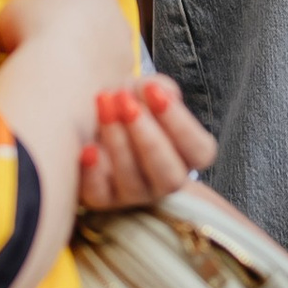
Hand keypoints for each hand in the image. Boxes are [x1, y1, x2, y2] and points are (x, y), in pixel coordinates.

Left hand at [75, 71, 219, 206]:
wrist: (88, 116)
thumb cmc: (127, 102)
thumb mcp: (144, 90)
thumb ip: (158, 88)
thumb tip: (162, 91)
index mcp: (187, 155)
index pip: (199, 151)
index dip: (178, 121)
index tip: (153, 89)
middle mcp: (165, 180)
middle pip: (170, 176)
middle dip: (148, 138)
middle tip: (125, 101)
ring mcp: (134, 194)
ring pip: (133, 183)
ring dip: (117, 142)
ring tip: (103, 104)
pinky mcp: (102, 199)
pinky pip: (99, 195)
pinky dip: (93, 173)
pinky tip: (88, 149)